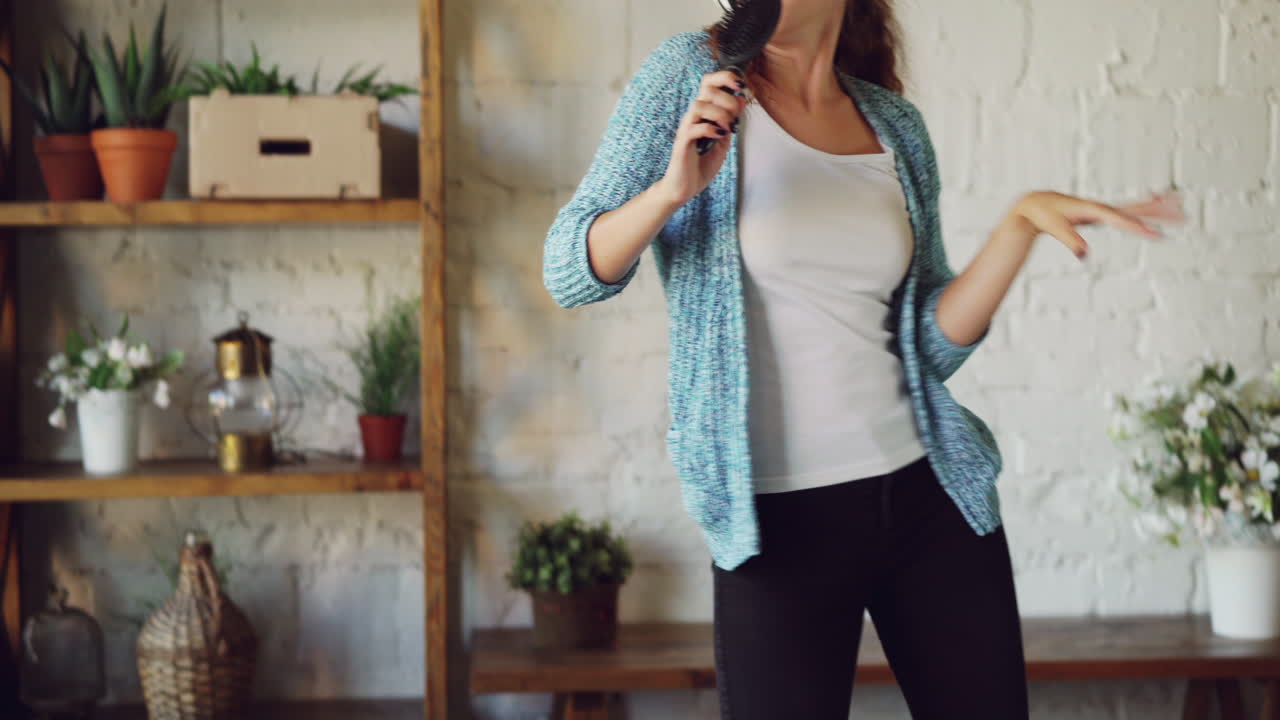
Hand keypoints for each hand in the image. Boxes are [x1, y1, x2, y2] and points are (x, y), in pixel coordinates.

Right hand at [657, 70, 747, 206]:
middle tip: (734, 116)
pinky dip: (710, 129)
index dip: (724, 77)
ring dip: (719, 114)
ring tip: (726, 129)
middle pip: (705, 88)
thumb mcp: (723, 142)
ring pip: (699, 105)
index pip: (709, 83)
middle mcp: (693, 117)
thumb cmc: (700, 166)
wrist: (684, 188)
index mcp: (703, 114)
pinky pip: (694, 127)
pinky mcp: (682, 143)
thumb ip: (730, 122)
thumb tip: (741, 100)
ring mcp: (686, 129)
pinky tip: (718, 137)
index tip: (739, 84)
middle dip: (726, 97)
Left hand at [1000, 190, 1185, 259]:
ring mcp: (1103, 210)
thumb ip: (1069, 240)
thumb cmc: (1044, 215)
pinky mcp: (1101, 214)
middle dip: (1159, 213)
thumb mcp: (1054, 228)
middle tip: (1183, 215)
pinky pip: (1128, 212)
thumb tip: (1084, 254)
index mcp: (1092, 209)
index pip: (1119, 219)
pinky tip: (1156, 205)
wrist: (1037, 204)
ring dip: (1158, 207)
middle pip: (1136, 209)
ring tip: (1181, 205)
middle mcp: (1101, 207)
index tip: (1156, 235)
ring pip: (1136, 208)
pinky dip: (1145, 209)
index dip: (1137, 227)